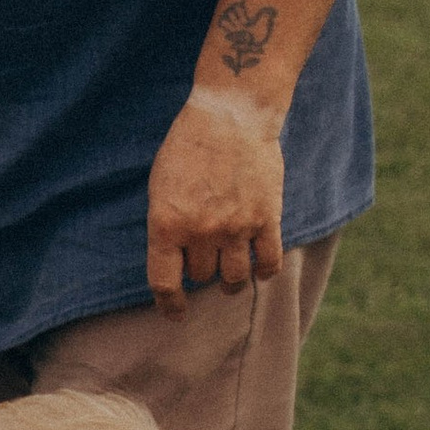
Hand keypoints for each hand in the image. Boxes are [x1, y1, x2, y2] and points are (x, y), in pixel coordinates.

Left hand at [146, 90, 285, 316]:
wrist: (231, 116)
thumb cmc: (189, 148)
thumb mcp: (160, 187)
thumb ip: (166, 225)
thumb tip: (175, 261)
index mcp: (167, 225)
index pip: (164, 283)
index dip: (169, 304)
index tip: (176, 313)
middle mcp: (201, 232)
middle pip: (202, 276)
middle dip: (202, 271)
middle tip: (206, 258)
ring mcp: (236, 227)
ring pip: (234, 278)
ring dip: (231, 281)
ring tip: (230, 278)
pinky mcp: (267, 219)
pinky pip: (268, 263)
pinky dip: (264, 272)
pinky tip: (259, 270)